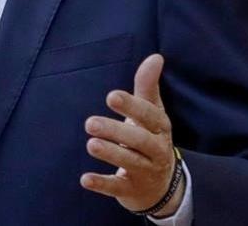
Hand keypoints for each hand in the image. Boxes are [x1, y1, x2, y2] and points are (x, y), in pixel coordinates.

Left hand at [80, 54, 184, 216]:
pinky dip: (101, 184)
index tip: (111, 96)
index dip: (132, 106)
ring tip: (90, 144)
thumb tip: (156, 56)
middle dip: (116, 131)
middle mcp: (156, 150)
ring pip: (130, 163)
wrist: (162, 186)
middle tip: (89, 122)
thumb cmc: (151, 139)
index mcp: (160, 128)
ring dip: (110, 154)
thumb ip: (148, 86)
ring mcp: (145, 172)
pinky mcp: (132, 191)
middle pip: (139, 141)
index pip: (150, 116)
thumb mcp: (152, 113)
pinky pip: (117, 188)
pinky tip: (85, 179)